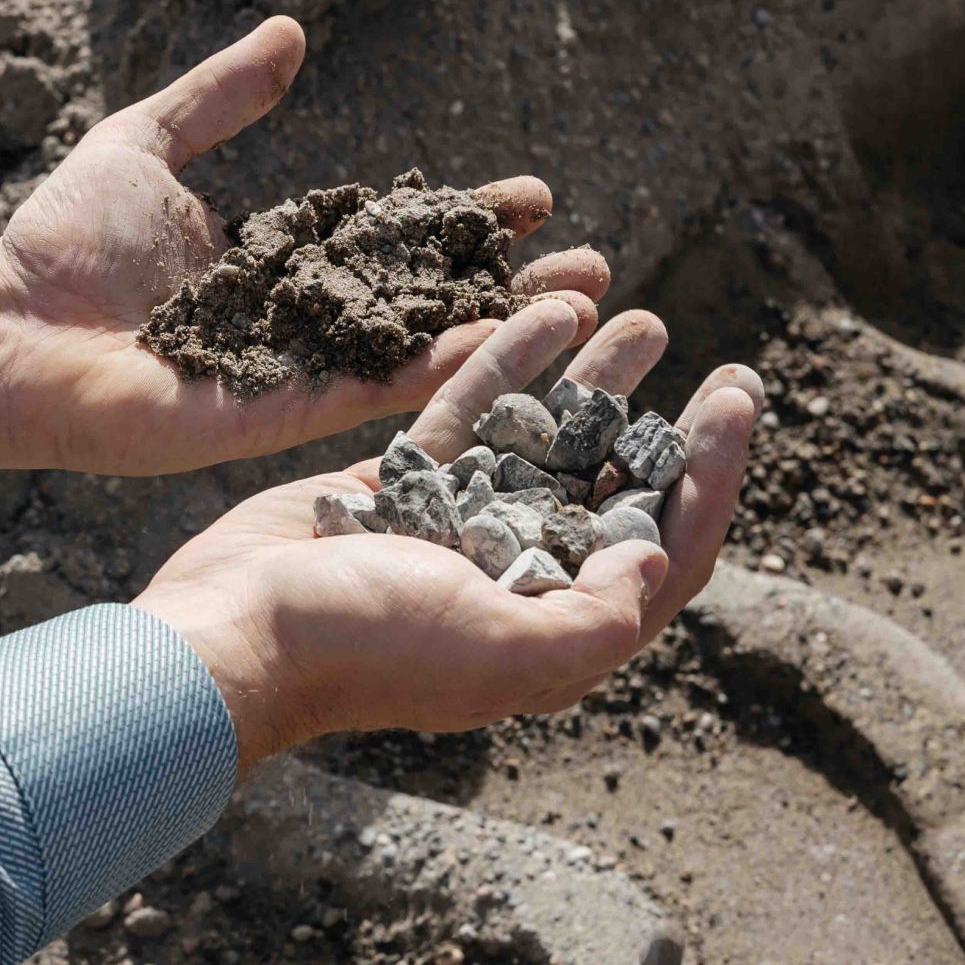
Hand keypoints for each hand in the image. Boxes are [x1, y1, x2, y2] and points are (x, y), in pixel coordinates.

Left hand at [0, 16, 610, 480]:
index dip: (461, 219)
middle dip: (510, 284)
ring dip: (501, 333)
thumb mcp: (146, 145)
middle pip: (426, 300)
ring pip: (416, 352)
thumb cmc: (60, 243)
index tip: (532, 194)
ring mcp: (290, 373)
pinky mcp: (269, 415)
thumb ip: (219, 97)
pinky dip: (434, 373)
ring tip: (584, 310)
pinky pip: (366, 392)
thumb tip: (290, 35)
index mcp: (277, 264)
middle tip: (594, 267)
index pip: (393, 237)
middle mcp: (298, 323)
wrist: (0, 327)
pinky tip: (501, 350)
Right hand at [132, 300, 762, 773]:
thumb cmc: (360, 648)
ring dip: (599, 383)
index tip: (735, 403)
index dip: (710, 479)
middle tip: (723, 365)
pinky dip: (507, 365)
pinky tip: (543, 313)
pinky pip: (469, 416)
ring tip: (637, 315)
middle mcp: (515, 580)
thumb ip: (590, 616)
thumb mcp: (496, 651)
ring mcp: (456, 530)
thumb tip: (655, 556)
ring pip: (547, 443)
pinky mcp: (398, 487)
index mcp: (551, 629)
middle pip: (616, 491)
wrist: (229, 630)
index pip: (662, 551)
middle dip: (674, 428)